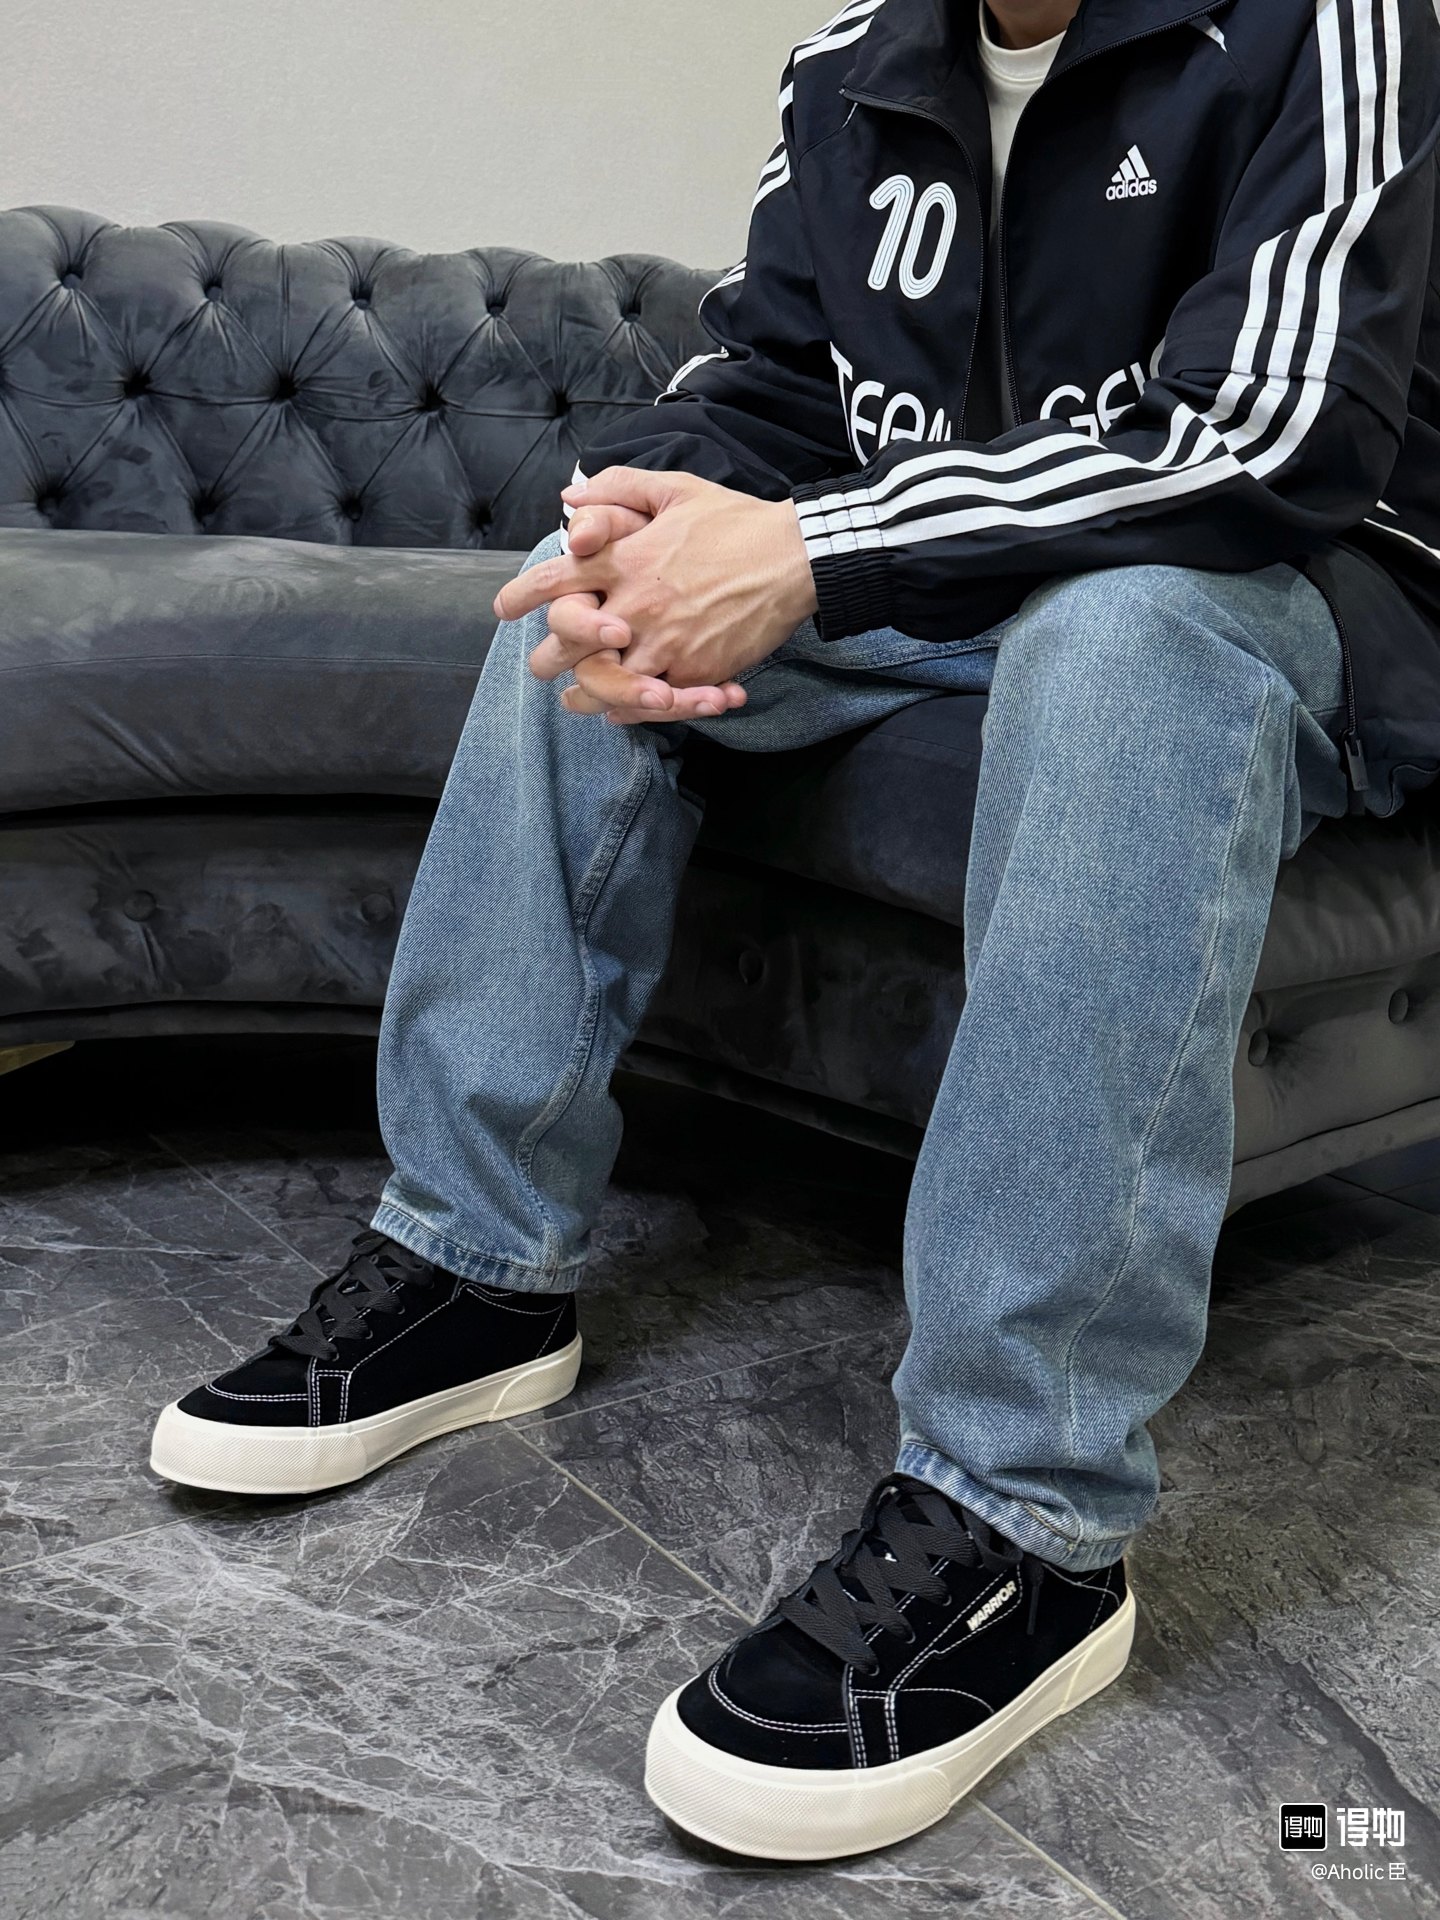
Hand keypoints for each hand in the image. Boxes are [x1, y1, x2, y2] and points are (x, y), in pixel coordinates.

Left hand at [526, 499, 736, 721]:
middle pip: (566, 644)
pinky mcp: (692, 672)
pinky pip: (647, 705)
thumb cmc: (734, 521)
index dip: (521, 596)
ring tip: (575, 700)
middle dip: (547, 658)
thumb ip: (618, 489)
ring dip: (584, 695)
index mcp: (621, 558)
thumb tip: (569, 499)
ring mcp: (661, 643)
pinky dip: (631, 711)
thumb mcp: (674, 488)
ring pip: (601, 684)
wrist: (793, 558)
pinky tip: (621, 711)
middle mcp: (632, 605)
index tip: (504, 609)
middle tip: (542, 665)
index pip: (551, 580)